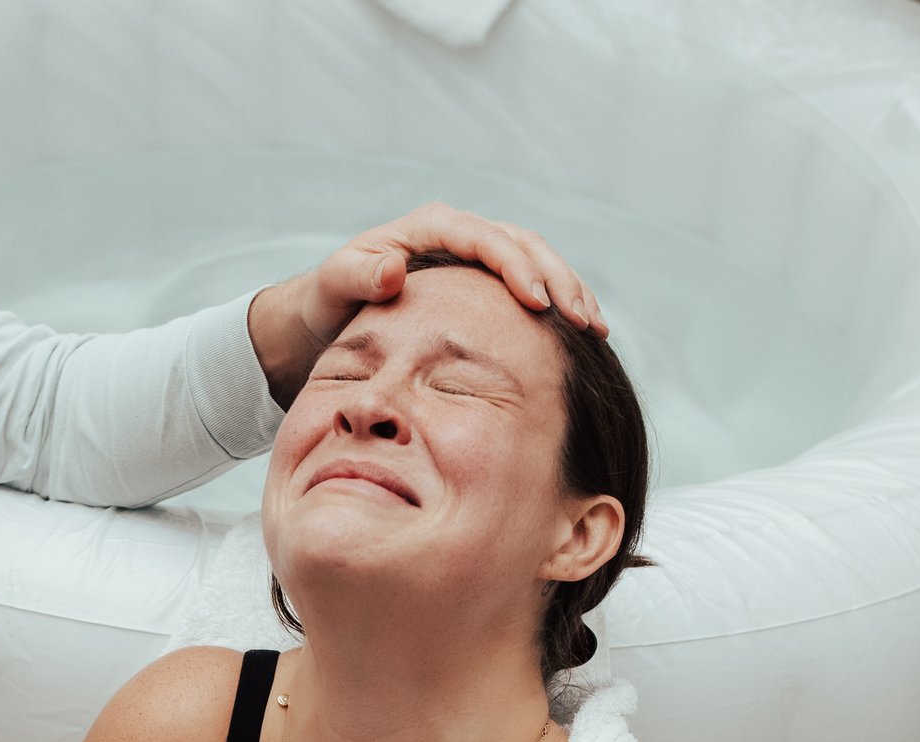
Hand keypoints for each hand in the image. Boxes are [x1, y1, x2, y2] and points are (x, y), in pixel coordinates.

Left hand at [247, 203, 605, 404]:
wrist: (326, 314)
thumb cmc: (327, 299)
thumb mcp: (333, 286)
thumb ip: (357, 275)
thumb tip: (394, 270)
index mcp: (430, 227)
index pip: (486, 238)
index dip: (516, 266)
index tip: (539, 302)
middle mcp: (459, 235)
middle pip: (524, 244)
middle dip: (558, 278)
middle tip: (583, 318)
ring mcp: (475, 258)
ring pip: (536, 262)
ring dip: (568, 291)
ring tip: (594, 325)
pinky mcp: (484, 285)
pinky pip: (529, 288)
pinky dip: (556, 307)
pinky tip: (579, 336)